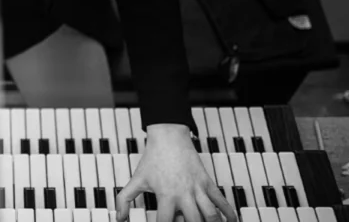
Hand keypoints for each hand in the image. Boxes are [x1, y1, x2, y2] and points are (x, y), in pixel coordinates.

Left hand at [115, 124, 237, 221]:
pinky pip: (222, 200)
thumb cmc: (152, 158)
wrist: (168, 135)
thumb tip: (119, 218)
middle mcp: (183, 193)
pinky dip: (229, 213)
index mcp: (165, 195)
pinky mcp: (208, 182)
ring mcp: (198, 188)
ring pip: (211, 214)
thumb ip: (124, 200)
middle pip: (193, 221)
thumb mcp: (136, 179)